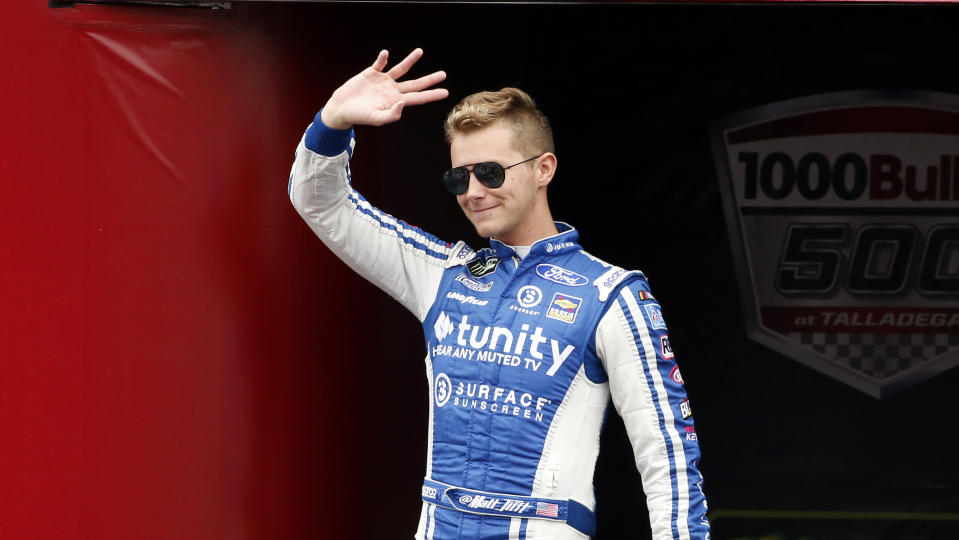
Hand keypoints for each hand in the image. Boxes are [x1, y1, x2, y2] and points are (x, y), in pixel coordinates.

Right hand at [320, 48, 447, 129]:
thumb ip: (391, 114)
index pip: (418, 98)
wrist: (342, 108)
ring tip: (420, 51)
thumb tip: (403, 103)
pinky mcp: (371, 73)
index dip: (432, 95)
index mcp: (396, 102)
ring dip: (410, 61)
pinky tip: (385, 55)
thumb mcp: (376, 119)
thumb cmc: (359, 116)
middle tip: (443, 74)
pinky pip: (380, 64)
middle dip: (429, 79)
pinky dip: (382, 59)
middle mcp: (392, 90)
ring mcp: (383, 81)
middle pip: (415, 84)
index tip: (445, 92)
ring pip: (401, 69)